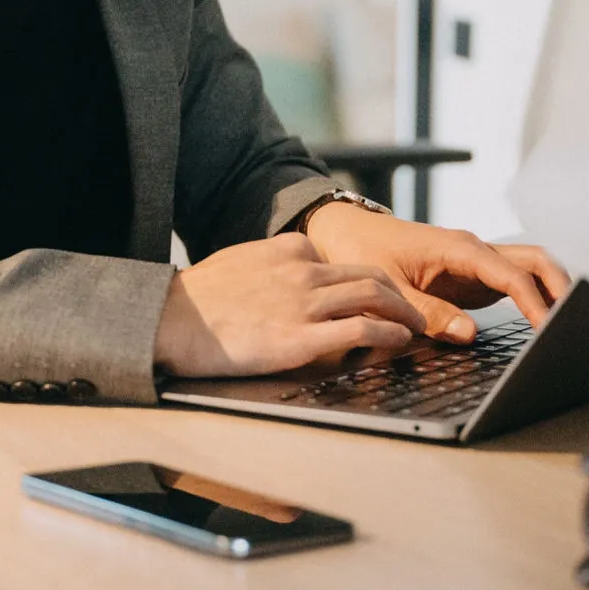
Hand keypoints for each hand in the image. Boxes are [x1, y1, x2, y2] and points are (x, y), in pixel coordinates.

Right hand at [153, 234, 426, 376]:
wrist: (171, 319)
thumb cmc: (198, 297)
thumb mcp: (241, 259)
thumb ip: (272, 260)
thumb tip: (289, 263)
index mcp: (289, 249)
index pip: (340, 261)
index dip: (366, 280)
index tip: (379, 294)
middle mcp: (304, 271)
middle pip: (370, 275)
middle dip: (400, 293)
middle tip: (415, 309)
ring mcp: (305, 304)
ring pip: (374, 297)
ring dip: (404, 312)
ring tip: (417, 325)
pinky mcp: (302, 339)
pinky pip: (361, 330)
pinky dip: (389, 333)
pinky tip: (400, 340)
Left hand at [303, 204, 572, 343]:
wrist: (348, 232)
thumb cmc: (364, 252)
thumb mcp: (388, 287)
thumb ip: (427, 312)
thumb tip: (469, 333)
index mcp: (459, 248)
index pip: (512, 273)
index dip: (535, 302)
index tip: (550, 329)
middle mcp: (476, 251)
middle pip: (536, 261)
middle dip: (561, 290)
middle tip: (575, 328)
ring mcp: (478, 262)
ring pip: (531, 269)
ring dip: (552, 293)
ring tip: (568, 329)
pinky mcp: (475, 276)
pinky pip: (516, 284)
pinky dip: (535, 300)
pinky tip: (544, 326)